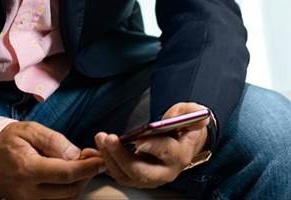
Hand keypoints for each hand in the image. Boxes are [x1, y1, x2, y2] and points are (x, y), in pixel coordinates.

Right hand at [0, 120, 104, 199]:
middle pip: (69, 191)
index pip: (66, 174)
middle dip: (86, 176)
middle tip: (92, 159)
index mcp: (28, 169)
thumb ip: (54, 141)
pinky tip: (68, 176)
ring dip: (77, 184)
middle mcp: (27, 191)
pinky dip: (65, 191)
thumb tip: (76, 154)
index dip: (88, 167)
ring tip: (80, 166)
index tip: (102, 159)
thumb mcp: (30, 130)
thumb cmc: (7, 139)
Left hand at [94, 102, 210, 188]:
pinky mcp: (138, 178)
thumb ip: (189, 113)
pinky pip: (119, 174)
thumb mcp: (191, 113)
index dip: (152, 147)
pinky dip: (107, 162)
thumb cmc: (185, 127)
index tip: (138, 140)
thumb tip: (189, 116)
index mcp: (180, 155)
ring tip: (101, 139)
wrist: (182, 143)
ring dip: (110, 158)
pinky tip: (100, 148)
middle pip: (140, 171)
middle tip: (110, 139)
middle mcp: (165, 172)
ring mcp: (150, 178)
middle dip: (122, 156)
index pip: (166, 152)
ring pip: (126, 175)